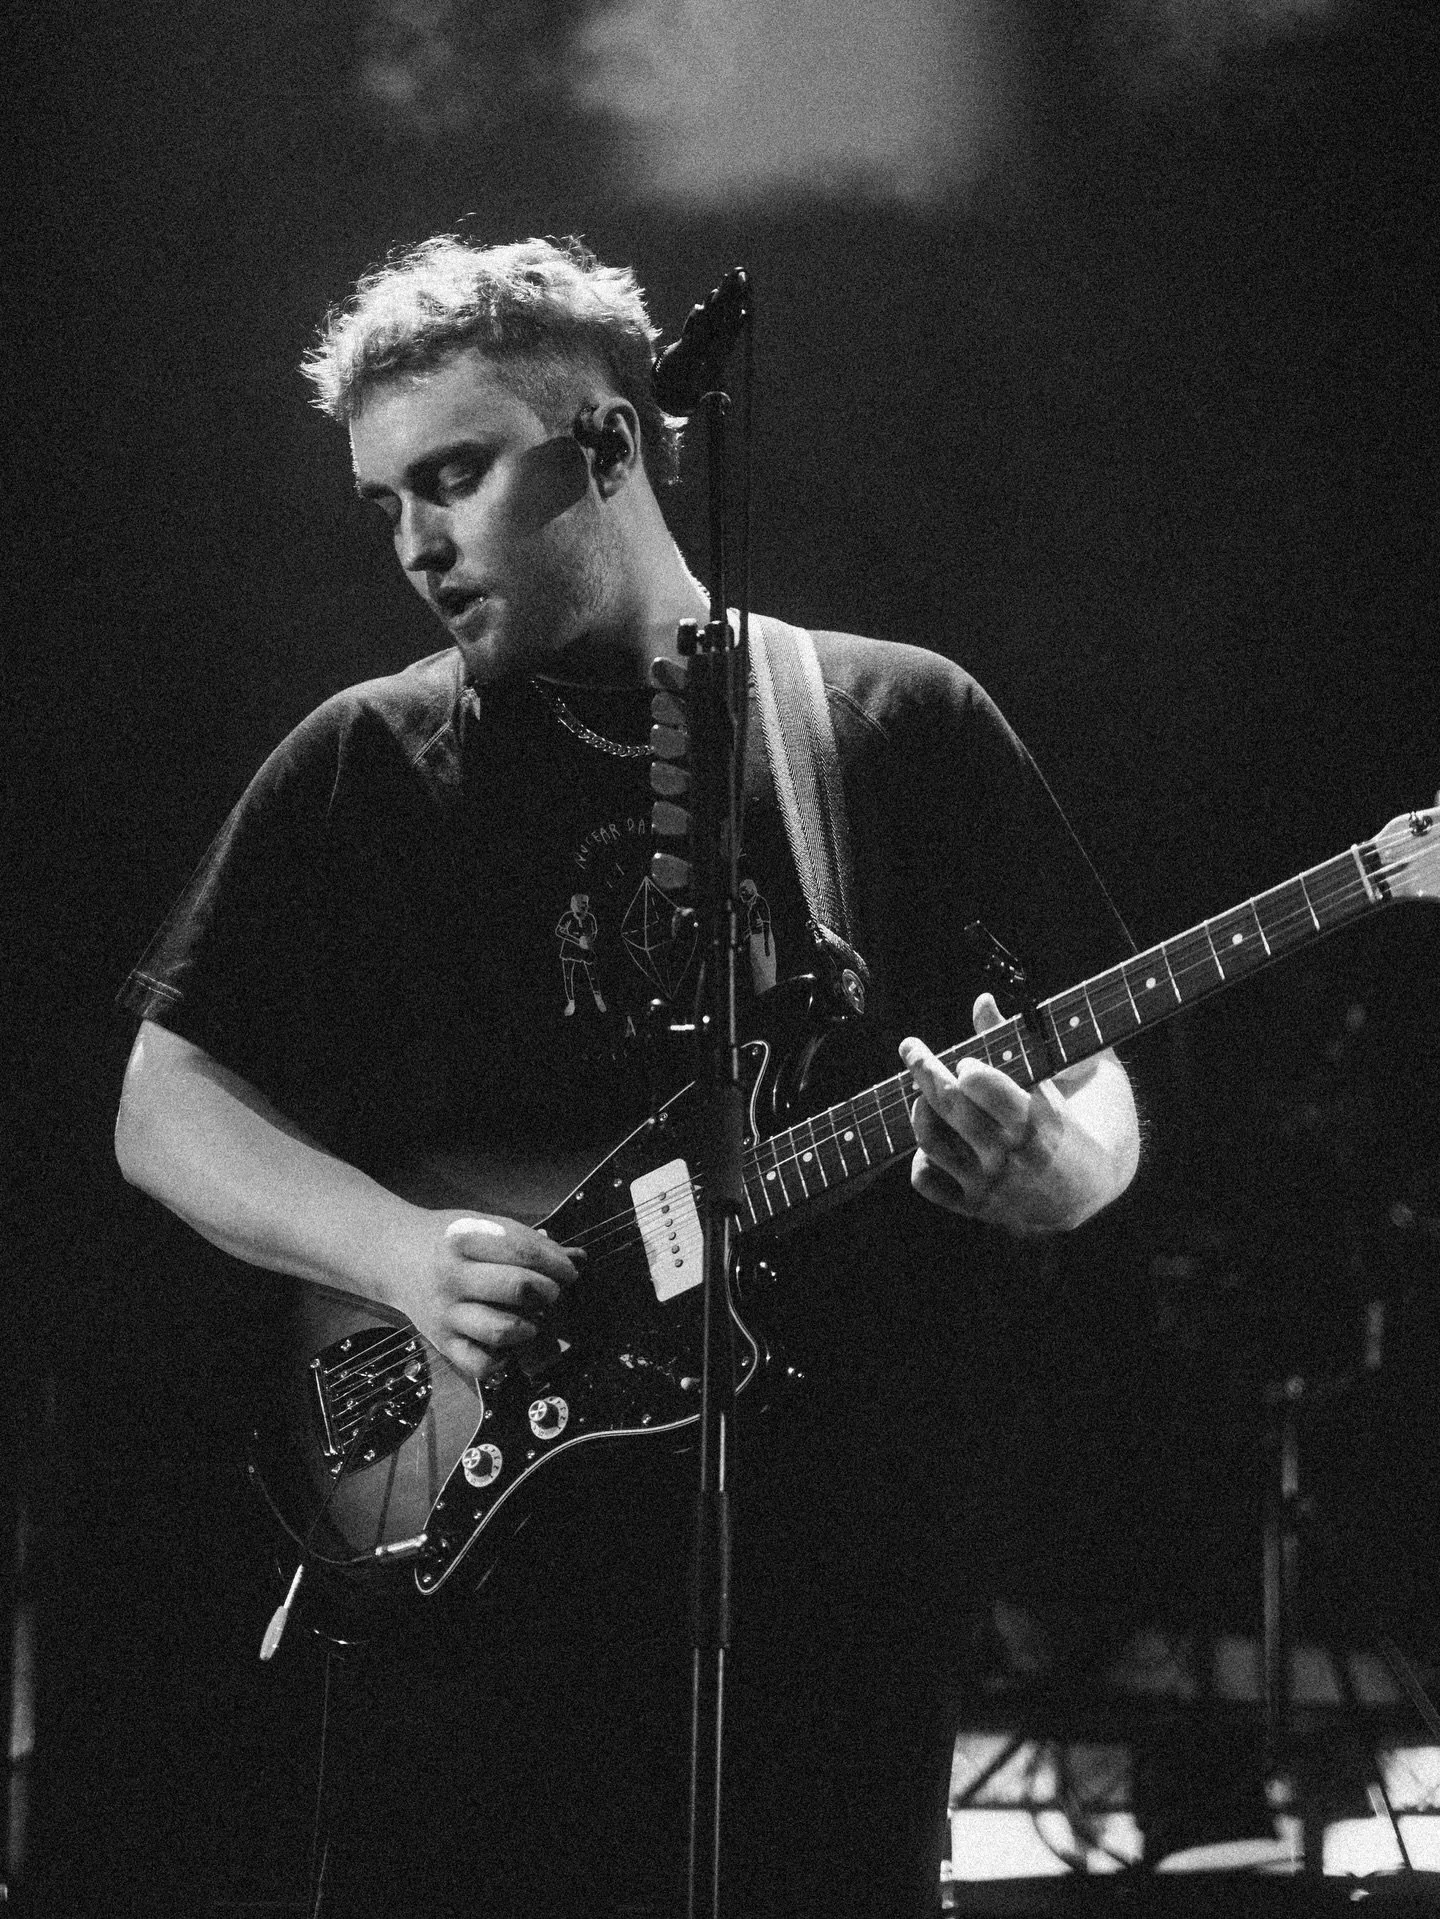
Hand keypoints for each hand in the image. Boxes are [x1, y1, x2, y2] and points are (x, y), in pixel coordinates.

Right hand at [392, 1211, 582, 1379]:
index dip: (556, 1262)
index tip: (569, 1270)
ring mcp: (446, 1312)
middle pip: (517, 1288)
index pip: (524, 1250)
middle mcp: (453, 1276)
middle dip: (548, 1291)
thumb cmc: (448, 1239)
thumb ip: (527, 1241)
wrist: (393, 1254)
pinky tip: (506, 1345)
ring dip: (529, 1327)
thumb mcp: (482, 1224)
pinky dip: (501, 1360)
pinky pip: (479, 1364)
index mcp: (466, 1238)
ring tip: (532, 1319)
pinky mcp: (441, 1342)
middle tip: (551, 1292)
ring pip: (501, 1330)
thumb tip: (576, 1258)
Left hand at [900, 993, 1082, 1233]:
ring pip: (930, 1140)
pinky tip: (934, 1139)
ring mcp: (989, 1184)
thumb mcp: (1070, 1072)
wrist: (1100, 1188)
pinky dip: (921, 1158)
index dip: (967, 1066)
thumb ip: (1022, 1039)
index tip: (968, 1062)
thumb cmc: (1087, 1117)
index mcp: (1037, 1120)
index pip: (979, 1083)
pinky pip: (927, 1181)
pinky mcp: (976, 1207)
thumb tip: (981, 1001)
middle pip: (948, 1103)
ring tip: (924, 1093)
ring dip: (920, 1110)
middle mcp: (1008, 1155)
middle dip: (923, 1067)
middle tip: (912, 1048)